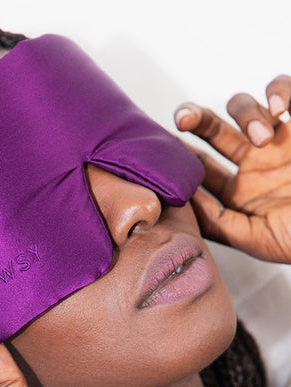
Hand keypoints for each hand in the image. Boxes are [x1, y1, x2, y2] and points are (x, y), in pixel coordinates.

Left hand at [174, 74, 290, 263]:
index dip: (180, 155)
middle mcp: (254, 161)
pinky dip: (280, 91)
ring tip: (263, 137)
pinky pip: (289, 91)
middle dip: (195, 119)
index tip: (163, 150)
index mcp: (238, 190)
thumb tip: (179, 200)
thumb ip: (217, 223)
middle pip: (213, 129)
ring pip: (244, 106)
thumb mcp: (257, 239)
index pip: (199, 166)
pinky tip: (281, 110)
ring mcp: (280, 139)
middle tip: (184, 119)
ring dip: (245, 114)